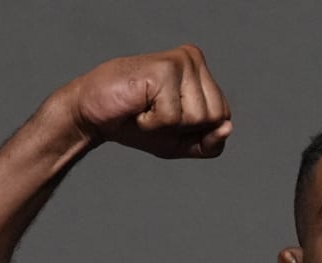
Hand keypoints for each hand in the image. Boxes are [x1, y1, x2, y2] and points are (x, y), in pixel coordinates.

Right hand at [62, 46, 231, 157]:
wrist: (93, 117)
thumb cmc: (137, 125)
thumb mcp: (181, 143)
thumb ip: (210, 144)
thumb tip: (228, 128)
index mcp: (201, 72)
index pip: (223, 117)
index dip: (196, 131)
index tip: (168, 120)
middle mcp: (193, 59)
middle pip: (216, 116)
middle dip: (184, 128)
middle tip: (155, 112)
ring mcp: (180, 62)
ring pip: (197, 117)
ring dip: (166, 125)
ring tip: (145, 108)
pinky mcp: (163, 70)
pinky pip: (173, 117)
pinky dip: (152, 123)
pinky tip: (137, 106)